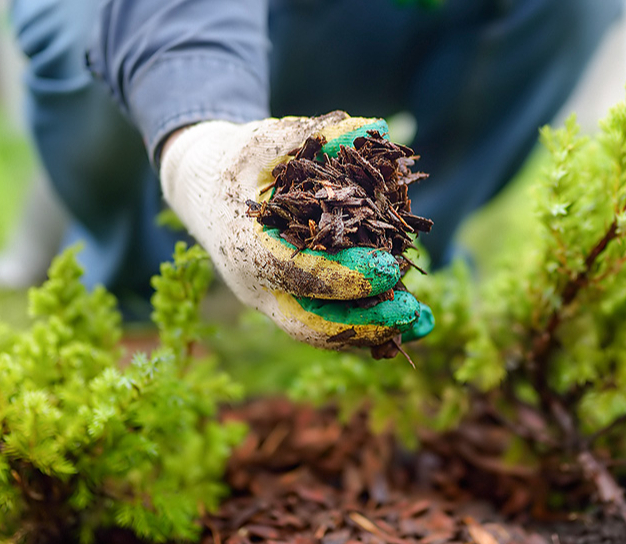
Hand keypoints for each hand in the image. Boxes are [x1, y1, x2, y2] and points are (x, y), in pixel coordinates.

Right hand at [160, 112, 433, 349]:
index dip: (345, 275)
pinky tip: (409, 321)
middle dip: (364, 323)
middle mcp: (254, 284)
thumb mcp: (268, 139)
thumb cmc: (238, 160)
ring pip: (321, 332)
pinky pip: (327, 324)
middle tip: (412, 312)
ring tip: (423, 323)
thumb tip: (374, 128)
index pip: (296, 272)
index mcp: (244, 245)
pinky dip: (367, 326)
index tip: (391, 268)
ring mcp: (270, 300)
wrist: (202, 189)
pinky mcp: (287, 303)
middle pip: (310, 323)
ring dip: (373, 332)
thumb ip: (317, 134)